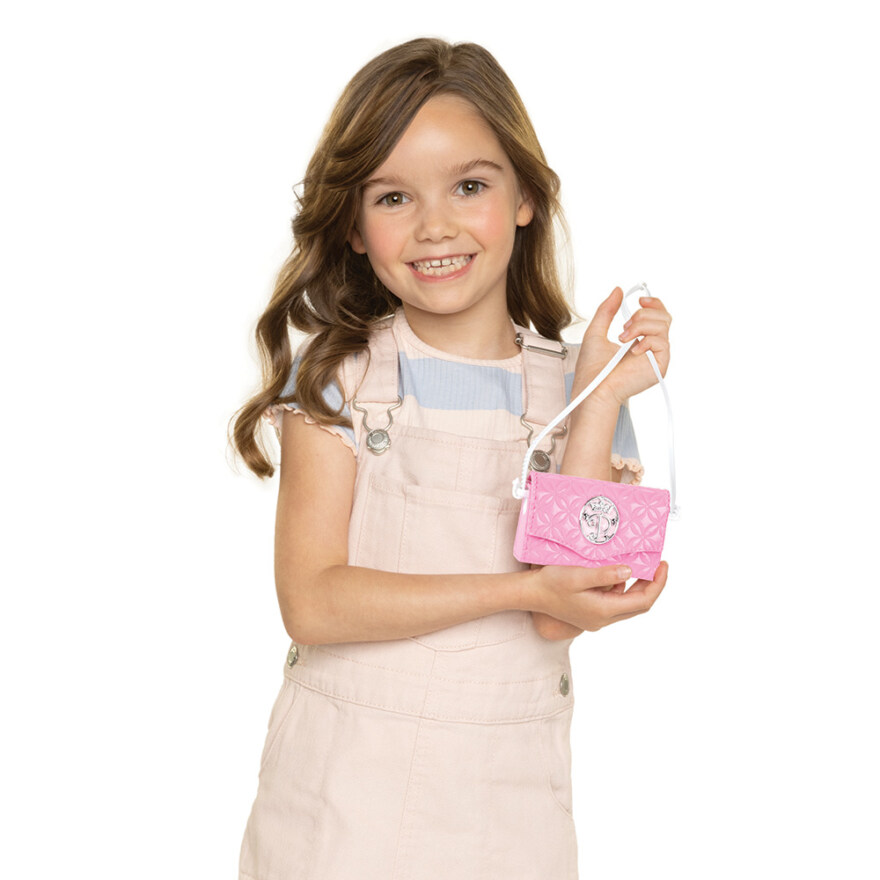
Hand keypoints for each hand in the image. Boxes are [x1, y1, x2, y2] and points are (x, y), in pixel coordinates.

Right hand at [528, 562, 668, 636]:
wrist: (531, 594)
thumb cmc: (550, 584)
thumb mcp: (578, 575)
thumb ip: (605, 574)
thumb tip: (629, 571)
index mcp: (604, 610)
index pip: (643, 600)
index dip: (657, 584)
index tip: (663, 566)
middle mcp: (603, 618)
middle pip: (639, 605)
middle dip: (652, 585)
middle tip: (657, 565)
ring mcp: (597, 618)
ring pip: (627, 604)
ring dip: (638, 587)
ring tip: (641, 566)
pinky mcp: (591, 613)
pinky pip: (615, 602)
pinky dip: (623, 588)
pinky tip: (618, 573)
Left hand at [573, 287, 671, 406]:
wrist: (593, 389)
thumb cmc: (592, 368)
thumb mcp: (596, 331)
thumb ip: (606, 310)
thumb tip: (618, 290)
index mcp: (640, 340)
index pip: (657, 316)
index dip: (653, 304)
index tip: (639, 300)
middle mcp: (651, 348)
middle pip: (663, 316)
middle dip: (642, 314)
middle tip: (623, 327)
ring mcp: (657, 357)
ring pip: (663, 325)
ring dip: (640, 325)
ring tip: (622, 338)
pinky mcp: (660, 366)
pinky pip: (662, 342)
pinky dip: (646, 341)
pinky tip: (632, 351)